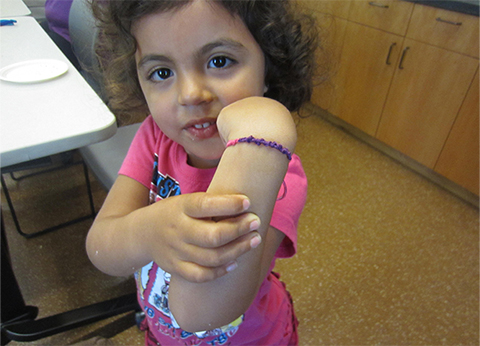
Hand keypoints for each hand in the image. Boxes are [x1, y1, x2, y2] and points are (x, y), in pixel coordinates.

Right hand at [145, 192, 260, 282]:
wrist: (142, 233)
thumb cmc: (175, 213)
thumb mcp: (185, 201)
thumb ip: (209, 204)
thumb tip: (246, 203)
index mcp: (181, 208)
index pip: (206, 205)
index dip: (229, 204)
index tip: (248, 202)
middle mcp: (177, 230)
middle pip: (213, 236)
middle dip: (239, 229)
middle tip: (255, 223)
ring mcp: (176, 251)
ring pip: (211, 258)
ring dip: (238, 250)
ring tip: (254, 240)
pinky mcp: (175, 268)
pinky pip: (201, 275)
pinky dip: (220, 271)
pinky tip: (235, 262)